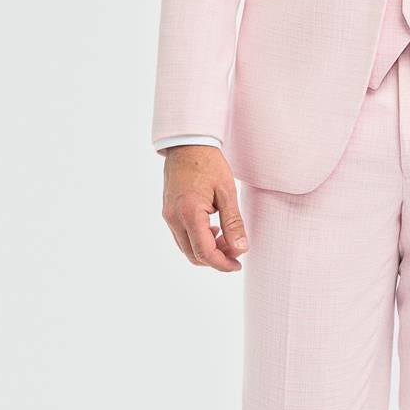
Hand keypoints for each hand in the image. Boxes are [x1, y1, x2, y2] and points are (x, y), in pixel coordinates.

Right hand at [161, 144, 248, 271]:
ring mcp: (168, 216)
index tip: (237, 264)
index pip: (205, 252)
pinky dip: (198, 241)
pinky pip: (182, 237)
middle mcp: (174, 218)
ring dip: (207, 251)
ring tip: (226, 238)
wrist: (187, 145)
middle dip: (216, 259)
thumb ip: (233, 223)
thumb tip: (241, 248)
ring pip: (187, 248)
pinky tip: (213, 229)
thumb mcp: (227, 192)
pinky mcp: (168, 213)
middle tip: (235, 250)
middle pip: (193, 255)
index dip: (222, 264)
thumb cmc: (208, 163)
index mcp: (190, 213)